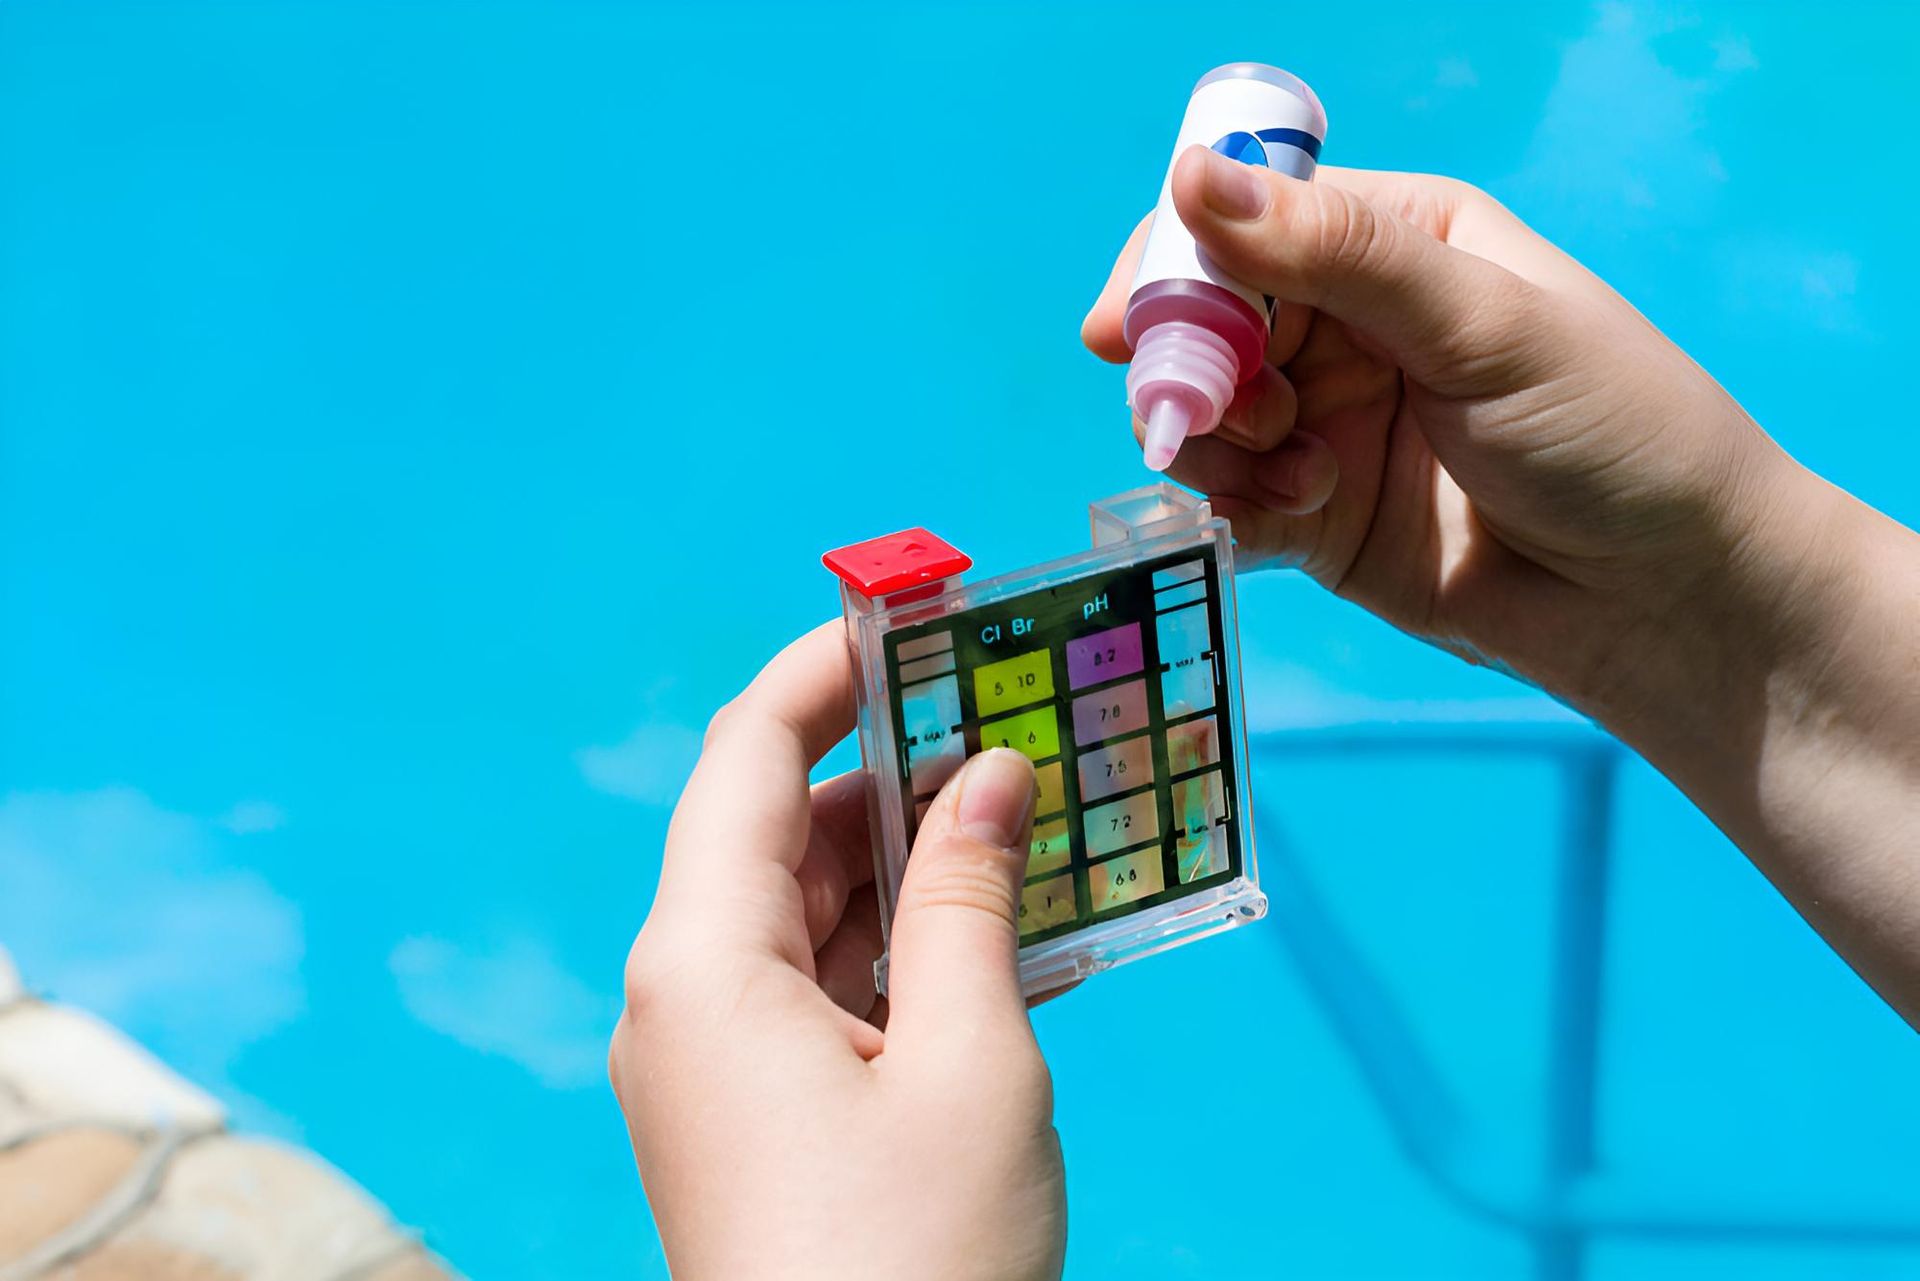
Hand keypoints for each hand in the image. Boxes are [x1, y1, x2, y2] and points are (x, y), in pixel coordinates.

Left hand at [610, 624, 1065, 1280]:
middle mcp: (685, 1000)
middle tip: (1004, 720)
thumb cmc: (910, 1262)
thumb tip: (991, 776)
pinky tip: (997, 929)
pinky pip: (824, 989)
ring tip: (1021, 819)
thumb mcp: (969, 1060)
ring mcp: (716, 1064)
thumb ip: (975, 900)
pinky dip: (903, 948)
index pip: (743, 759)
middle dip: (888, 772)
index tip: (907, 616)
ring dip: (908, 865)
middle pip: (774, 831)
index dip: (822, 674)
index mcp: (703, 964)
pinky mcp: (756, 1114)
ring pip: (807, 912)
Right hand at [1085, 146, 1919, 1021]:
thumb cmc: (1615, 432)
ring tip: (1290, 473)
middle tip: (1203, 420)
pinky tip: (1301, 512)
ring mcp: (1329, 424)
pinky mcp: (1316, 519)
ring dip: (1215, 445)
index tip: (1121, 328)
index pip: (1244, 225)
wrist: (1671, 602)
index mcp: (1396, 242)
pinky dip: (1237, 509)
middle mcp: (1351, 325)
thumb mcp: (1483, 325)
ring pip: (1201, 419)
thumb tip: (1193, 178)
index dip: (1175, 268)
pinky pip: (1229, 504)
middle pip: (1203, 326)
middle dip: (1186, 371)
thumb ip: (1337, 258)